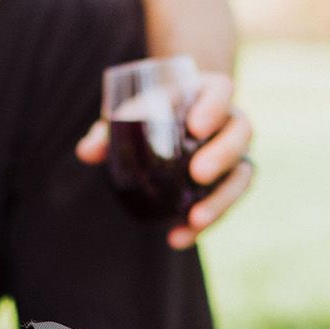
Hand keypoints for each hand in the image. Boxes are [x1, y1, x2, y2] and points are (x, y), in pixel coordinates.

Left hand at [77, 71, 253, 249]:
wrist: (176, 123)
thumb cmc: (152, 112)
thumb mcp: (128, 115)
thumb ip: (108, 130)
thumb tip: (87, 152)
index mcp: (208, 91)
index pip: (221, 90)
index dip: (214, 106)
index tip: (195, 127)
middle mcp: (230, 121)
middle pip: (241, 132)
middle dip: (223, 154)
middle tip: (198, 174)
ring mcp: (236, 154)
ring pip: (242, 174)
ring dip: (221, 200)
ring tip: (195, 219)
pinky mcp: (231, 183)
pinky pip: (227, 204)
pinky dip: (206, 223)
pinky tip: (179, 237)